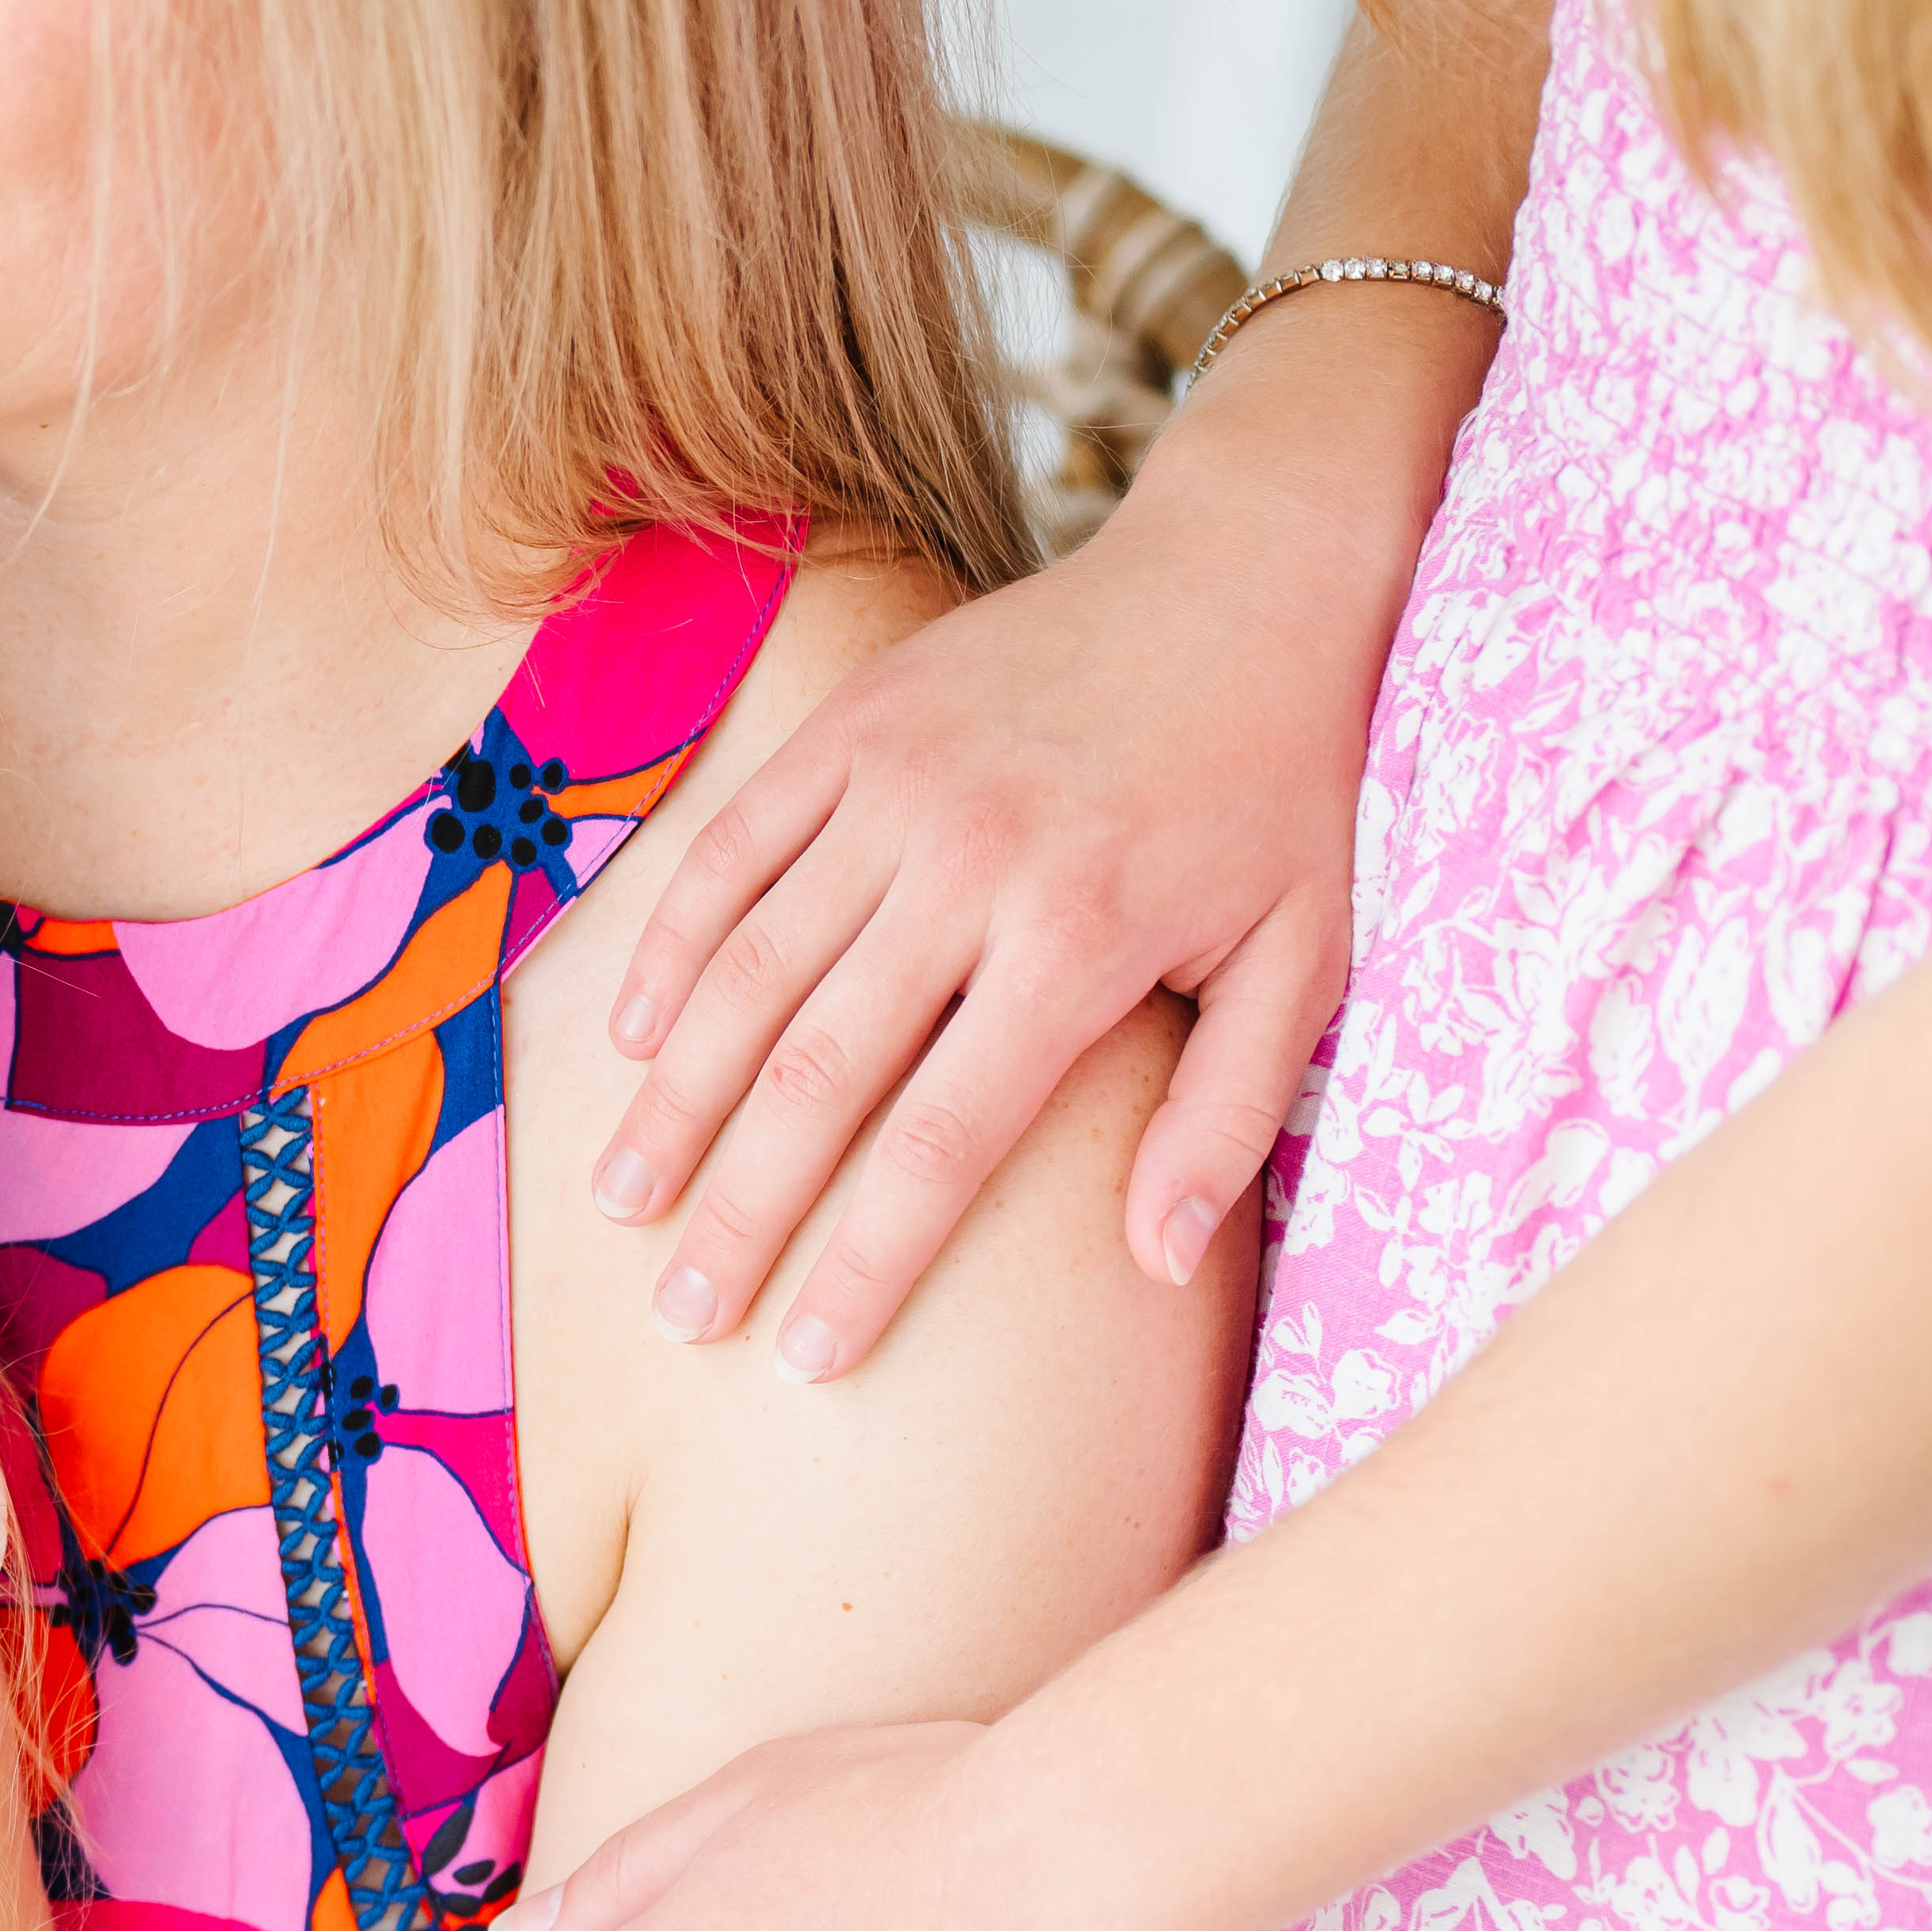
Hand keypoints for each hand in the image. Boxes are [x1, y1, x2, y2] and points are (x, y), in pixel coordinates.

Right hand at [587, 459, 1370, 1377]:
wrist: (1252, 571)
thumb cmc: (1284, 786)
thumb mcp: (1307, 955)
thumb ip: (1225, 1114)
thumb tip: (1154, 1264)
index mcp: (1081, 937)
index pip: (941, 1143)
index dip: (862, 1262)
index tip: (806, 1359)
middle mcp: (971, 861)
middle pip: (814, 1073)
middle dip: (737, 1211)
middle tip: (679, 1314)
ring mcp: (897, 784)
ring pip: (748, 966)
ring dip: (674, 1097)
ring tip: (624, 1199)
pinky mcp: (855, 724)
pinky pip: (735, 850)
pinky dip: (674, 948)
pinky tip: (634, 1042)